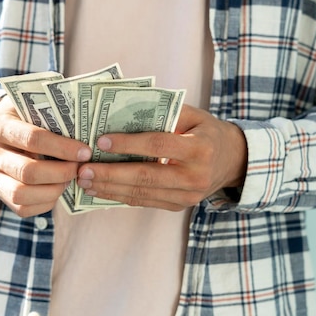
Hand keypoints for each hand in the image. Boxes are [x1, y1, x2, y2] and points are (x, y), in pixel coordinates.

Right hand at [0, 96, 92, 216]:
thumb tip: (86, 125)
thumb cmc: (25, 115)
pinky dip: (45, 202)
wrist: (2, 130)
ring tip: (68, 180)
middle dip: (60, 172)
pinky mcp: (0, 193)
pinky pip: (22, 208)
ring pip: (21, 194)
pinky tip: (58, 189)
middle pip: (27, 171)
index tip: (85, 152)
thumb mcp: (34, 104)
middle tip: (79, 168)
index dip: (62, 148)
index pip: (31, 139)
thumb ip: (52, 112)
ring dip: (52, 190)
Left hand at [76, 105, 246, 210]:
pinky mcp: (178, 206)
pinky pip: (144, 202)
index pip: (158, 145)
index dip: (128, 144)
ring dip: (109, 188)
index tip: (101, 141)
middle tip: (83, 170)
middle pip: (146, 176)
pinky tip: (99, 190)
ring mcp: (188, 196)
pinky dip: (119, 196)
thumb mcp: (192, 114)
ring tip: (84, 181)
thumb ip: (164, 112)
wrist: (232, 160)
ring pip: (142, 193)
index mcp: (200, 148)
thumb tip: (121, 109)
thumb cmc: (204, 130)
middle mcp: (195, 176)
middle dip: (111, 174)